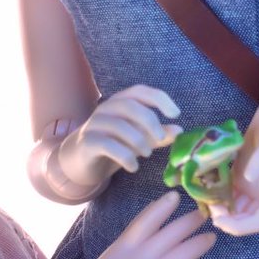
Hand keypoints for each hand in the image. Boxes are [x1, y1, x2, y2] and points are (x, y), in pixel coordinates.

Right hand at [58, 85, 181, 187]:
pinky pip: (107, 145)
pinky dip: (125, 157)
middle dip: (150, 122)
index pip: (141, 91)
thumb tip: (179, 130)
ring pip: (119, 126)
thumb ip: (157, 134)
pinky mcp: (87, 142)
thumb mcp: (137, 139)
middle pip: (131, 106)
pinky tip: (134, 167)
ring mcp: (94, 124)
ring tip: (147, 154)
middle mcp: (106, 109)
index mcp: (120, 102)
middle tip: (161, 139)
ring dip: (139, 141)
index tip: (176, 114)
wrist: (79, 161)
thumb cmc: (113, 146)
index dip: (160, 99)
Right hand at [82, 191, 219, 258]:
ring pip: (183, 254)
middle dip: (190, 222)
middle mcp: (144, 256)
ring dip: (199, 244)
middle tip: (205, 214)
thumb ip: (131, 236)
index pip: (149, 219)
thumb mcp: (113, 254)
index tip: (176, 195)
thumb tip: (149, 213)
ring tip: (211, 238)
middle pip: (172, 233)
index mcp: (129, 244)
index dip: (163, 206)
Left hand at [209, 96, 258, 235]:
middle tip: (208, 207)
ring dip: (221, 207)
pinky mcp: (243, 173)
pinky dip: (217, 193)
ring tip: (204, 196)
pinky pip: (229, 191)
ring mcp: (253, 184)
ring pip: (235, 207)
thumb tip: (248, 178)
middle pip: (245, 219)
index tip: (220, 220)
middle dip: (227, 219)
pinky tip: (205, 186)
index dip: (240, 227)